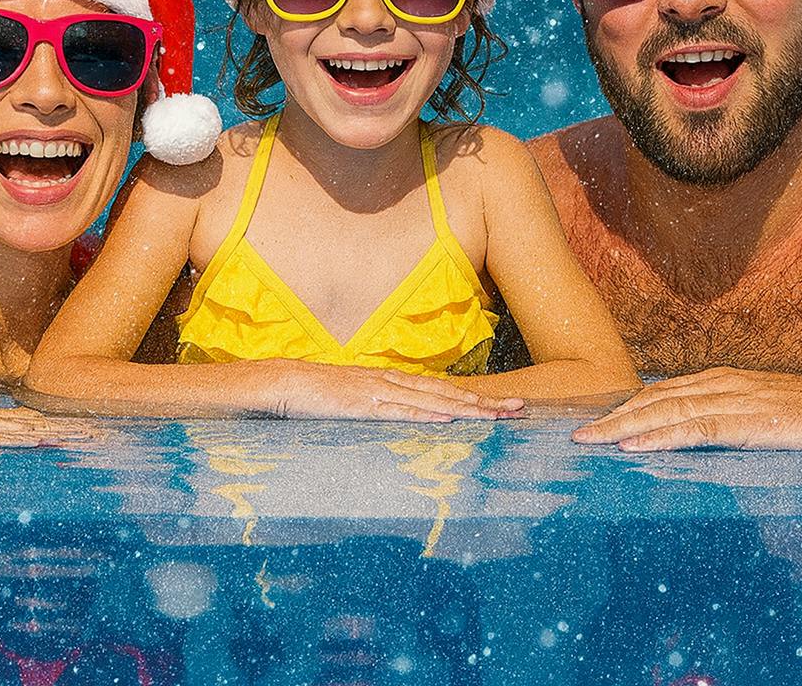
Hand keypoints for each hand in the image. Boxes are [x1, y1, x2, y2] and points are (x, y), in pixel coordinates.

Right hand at [270, 361, 524, 421]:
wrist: (283, 382)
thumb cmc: (318, 395)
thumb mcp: (355, 401)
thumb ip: (379, 408)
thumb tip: (405, 420)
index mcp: (392, 381)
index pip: (442, 389)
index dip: (475, 397)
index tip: (503, 406)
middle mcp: (391, 382)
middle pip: (446, 392)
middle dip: (484, 402)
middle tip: (518, 409)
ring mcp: (377, 392)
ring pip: (430, 400)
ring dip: (465, 408)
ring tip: (495, 416)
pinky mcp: (361, 405)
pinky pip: (399, 410)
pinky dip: (425, 413)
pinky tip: (447, 417)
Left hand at [571, 367, 801, 450]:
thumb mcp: (759, 407)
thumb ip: (725, 412)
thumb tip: (693, 427)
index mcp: (720, 379)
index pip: (661, 391)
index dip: (626, 406)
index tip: (597, 421)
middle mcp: (719, 383)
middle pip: (654, 399)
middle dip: (613, 417)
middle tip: (578, 435)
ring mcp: (732, 400)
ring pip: (665, 411)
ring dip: (623, 427)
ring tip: (592, 441)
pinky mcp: (747, 422)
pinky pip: (694, 430)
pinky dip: (659, 437)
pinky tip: (635, 447)